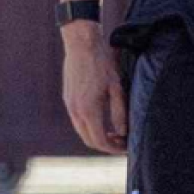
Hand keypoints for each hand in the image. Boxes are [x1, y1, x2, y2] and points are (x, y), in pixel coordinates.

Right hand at [61, 23, 125, 154]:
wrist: (81, 45)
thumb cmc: (102, 64)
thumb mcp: (117, 88)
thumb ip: (119, 112)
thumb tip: (123, 132)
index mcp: (88, 110)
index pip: (99, 140)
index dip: (113, 148)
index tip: (126, 148)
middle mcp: (75, 111)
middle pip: (89, 140)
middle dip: (106, 145)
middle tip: (122, 143)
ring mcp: (69, 105)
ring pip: (82, 131)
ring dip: (97, 136)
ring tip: (115, 133)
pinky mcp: (67, 99)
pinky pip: (78, 121)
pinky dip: (90, 127)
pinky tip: (103, 121)